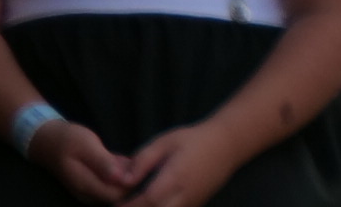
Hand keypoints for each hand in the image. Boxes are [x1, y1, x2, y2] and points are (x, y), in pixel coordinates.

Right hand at [29, 115, 138, 200]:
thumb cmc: (68, 140)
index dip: (135, 182)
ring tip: (137, 157)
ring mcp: (92, 191)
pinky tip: (128, 159)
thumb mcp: (86, 146)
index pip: (119, 194)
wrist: (49, 141)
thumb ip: (103, 163)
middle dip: (135, 178)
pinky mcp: (96, 184)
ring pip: (119, 189)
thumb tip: (123, 178)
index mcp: (87, 186)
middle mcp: (90, 194)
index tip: (146, 163)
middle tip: (145, 158)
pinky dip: (124, 172)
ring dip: (130, 174)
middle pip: (121, 194)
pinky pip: (115, 182)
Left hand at [119, 116, 248, 206]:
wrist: (227, 145)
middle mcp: (186, 194)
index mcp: (177, 176)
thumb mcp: (166, 141)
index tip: (113, 206)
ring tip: (130, 204)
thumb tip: (123, 180)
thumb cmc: (193, 140)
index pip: (149, 200)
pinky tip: (146, 204)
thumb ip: (143, 160)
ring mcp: (192, 203)